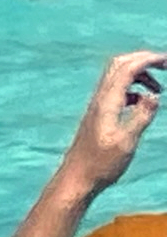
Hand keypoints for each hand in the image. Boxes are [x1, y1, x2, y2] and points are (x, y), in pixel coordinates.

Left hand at [58, 50, 166, 196]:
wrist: (77, 177)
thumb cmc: (101, 163)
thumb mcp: (126, 142)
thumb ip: (141, 117)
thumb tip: (153, 95)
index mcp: (106, 102)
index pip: (126, 69)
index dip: (147, 59)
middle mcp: (99, 99)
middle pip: (119, 66)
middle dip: (142, 60)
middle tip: (165, 65)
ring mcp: (98, 106)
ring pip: (117, 78)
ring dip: (139, 76)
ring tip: (159, 91)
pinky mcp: (99, 115)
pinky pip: (116, 92)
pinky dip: (132, 89)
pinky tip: (141, 102)